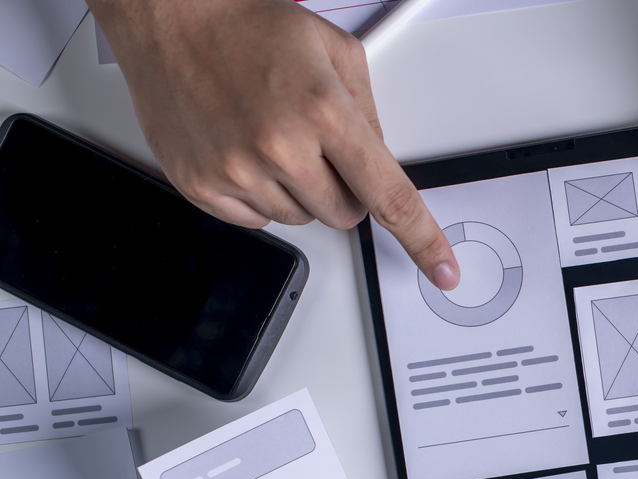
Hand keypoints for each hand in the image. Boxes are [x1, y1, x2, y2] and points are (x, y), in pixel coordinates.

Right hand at [88, 0, 458, 288]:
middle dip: (344, 188)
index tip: (442, 269)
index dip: (422, 239)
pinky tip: (246, 149)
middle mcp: (280, 146)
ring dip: (299, 190)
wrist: (168, 13)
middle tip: (317, 144)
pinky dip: (260, 194)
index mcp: (323, 111)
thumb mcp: (335, 51)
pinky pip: (258, 220)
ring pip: (302, 219)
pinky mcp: (202, 186)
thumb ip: (369, 114)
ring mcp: (237, 170)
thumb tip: (383, 163)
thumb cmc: (246, 24)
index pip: (389, 196)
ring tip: (273, 134)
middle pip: (346, 215)